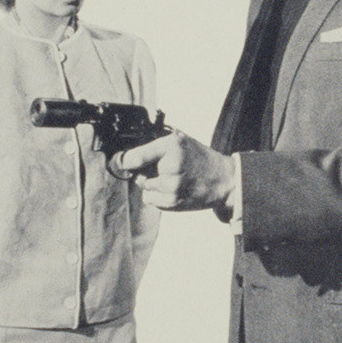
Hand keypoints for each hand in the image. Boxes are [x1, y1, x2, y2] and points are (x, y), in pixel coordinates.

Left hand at [118, 131, 235, 212]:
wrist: (223, 180)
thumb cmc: (200, 158)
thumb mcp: (181, 140)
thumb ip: (157, 142)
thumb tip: (129, 151)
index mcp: (172, 146)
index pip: (136, 156)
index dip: (124, 160)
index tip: (118, 161)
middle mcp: (171, 167)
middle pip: (138, 173)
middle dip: (143, 171)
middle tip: (159, 168)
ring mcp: (172, 187)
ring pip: (144, 187)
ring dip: (151, 184)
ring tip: (170, 178)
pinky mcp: (173, 202)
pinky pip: (150, 199)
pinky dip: (156, 195)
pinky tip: (172, 189)